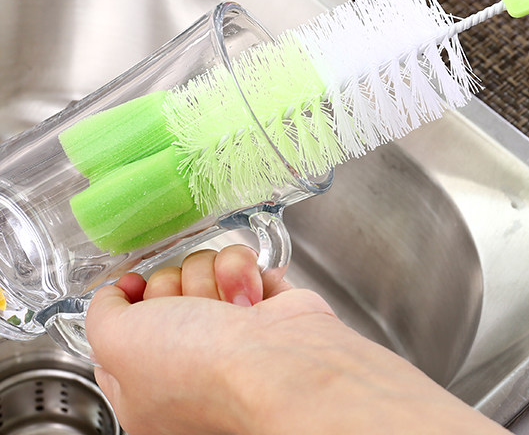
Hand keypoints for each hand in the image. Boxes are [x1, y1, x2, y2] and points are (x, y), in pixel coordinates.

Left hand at [86, 244, 503, 434]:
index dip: (144, 291)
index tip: (148, 280)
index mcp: (157, 387)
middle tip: (204, 301)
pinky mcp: (282, 314)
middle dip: (186, 280)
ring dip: (223, 272)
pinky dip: (256, 270)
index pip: (131, 310)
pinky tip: (258, 287)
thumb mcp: (124, 348)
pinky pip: (256, 269)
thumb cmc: (210, 380)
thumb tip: (116, 288)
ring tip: (237, 297)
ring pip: (215, 266)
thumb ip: (110, 312)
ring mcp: (244, 337)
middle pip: (175, 281)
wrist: (293, 376)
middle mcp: (200, 363)